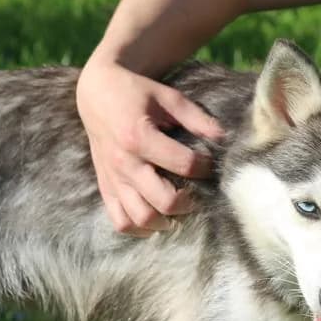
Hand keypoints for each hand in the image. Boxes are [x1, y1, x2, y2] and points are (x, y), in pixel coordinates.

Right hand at [77, 57, 224, 235]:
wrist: (96, 93)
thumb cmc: (136, 92)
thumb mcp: (168, 97)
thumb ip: (197, 118)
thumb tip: (224, 137)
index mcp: (139, 137)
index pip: (184, 164)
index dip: (206, 167)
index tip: (211, 163)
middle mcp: (124, 163)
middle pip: (164, 201)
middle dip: (190, 202)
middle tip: (199, 193)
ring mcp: (112, 179)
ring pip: (141, 218)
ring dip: (166, 221)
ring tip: (179, 207)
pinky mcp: (105, 187)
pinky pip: (120, 222)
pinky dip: (139, 228)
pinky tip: (156, 219)